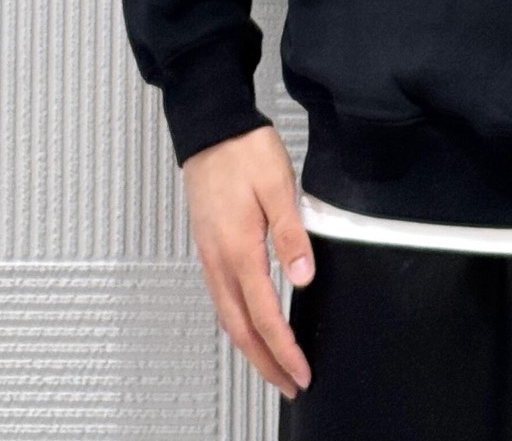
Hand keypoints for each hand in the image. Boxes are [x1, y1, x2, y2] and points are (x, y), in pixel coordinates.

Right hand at [182, 124, 314, 399]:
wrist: (211, 126)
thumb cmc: (244, 151)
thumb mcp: (278, 186)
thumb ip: (291, 234)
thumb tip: (303, 278)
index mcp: (239, 250)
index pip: (264, 315)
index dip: (283, 349)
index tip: (301, 372)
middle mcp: (219, 260)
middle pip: (240, 328)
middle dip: (265, 363)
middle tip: (289, 384)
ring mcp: (210, 254)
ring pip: (228, 316)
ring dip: (250, 347)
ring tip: (273, 365)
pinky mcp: (208, 245)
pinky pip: (221, 298)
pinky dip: (238, 322)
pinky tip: (251, 324)